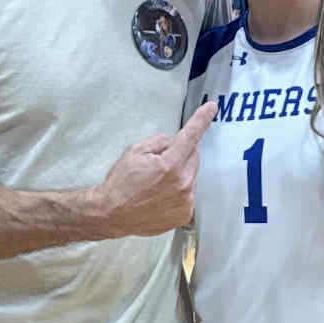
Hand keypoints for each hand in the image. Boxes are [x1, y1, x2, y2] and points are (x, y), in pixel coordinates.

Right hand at [96, 103, 216, 236]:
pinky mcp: (184, 214)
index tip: (211, 108)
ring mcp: (185, 201)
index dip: (202, 119)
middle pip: (193, 157)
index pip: (191, 136)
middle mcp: (182, 184)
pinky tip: (160, 196)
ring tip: (156, 184)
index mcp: (170, 165)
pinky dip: (178, 191)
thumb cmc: (120, 184)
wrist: (112, 214)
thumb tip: (173, 143)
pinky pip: (188, 194)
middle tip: (159, 164)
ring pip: (191, 176)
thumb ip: (159, 142)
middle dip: (180, 155)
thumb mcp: (135, 151)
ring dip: (179, 174)